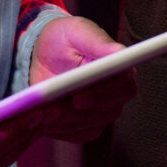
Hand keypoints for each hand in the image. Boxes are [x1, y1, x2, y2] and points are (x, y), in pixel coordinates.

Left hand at [28, 15, 136, 142]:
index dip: (103, 96)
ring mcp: (101, 113)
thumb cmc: (64, 38)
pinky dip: (59, 129)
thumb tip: (121, 52)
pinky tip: (43, 119)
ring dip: (64, 121)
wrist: (42, 54)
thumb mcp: (77, 31)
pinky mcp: (85, 126)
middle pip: (106, 112)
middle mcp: (115, 94)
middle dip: (76, 112)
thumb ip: (97, 41)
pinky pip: (75, 134)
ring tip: (42, 112)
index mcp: (120, 69)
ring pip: (88, 125)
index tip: (79, 97)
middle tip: (52, 109)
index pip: (124, 88)